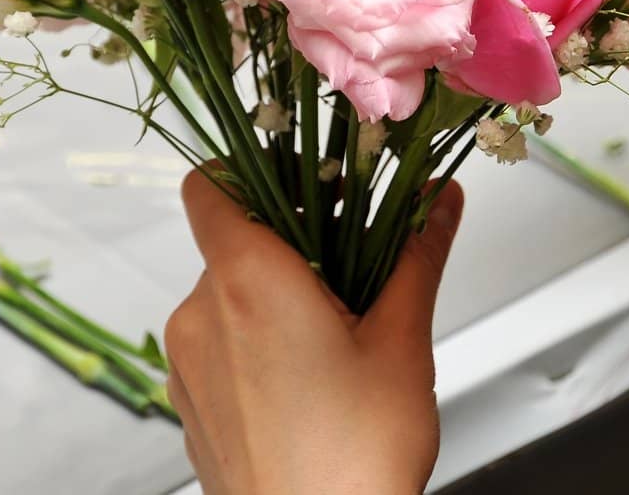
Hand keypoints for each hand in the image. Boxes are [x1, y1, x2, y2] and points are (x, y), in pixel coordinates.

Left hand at [165, 170, 464, 494]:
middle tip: (351, 270)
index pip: (210, 186)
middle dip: (290, 246)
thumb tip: (441, 200)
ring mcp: (187, 364)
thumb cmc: (354, 460)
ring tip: (338, 336)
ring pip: (226, 298)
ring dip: (274, 300)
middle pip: (230, 242)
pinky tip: (308, 379)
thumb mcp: (403, 343)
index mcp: (247, 282)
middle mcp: (201, 315)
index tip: (300, 180)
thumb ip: (416, 255)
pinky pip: (217, 348)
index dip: (248, 168)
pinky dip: (255, 345)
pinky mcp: (190, 406)